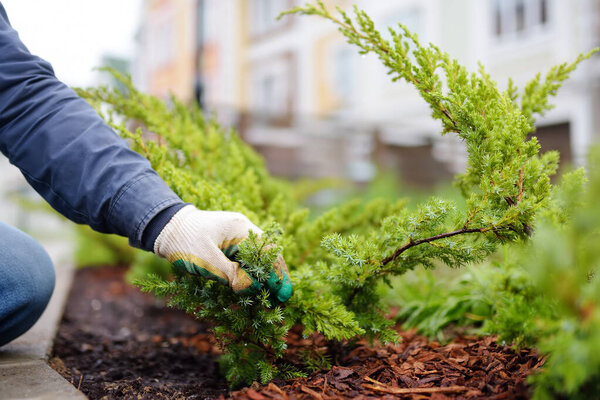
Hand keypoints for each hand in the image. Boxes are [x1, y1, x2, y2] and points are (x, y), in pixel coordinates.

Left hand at [153, 205, 291, 300]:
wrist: (163, 227)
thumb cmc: (183, 240)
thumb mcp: (206, 260)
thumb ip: (230, 274)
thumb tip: (251, 288)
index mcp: (241, 228)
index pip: (268, 251)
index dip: (277, 272)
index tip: (282, 292)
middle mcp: (243, 230)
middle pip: (267, 254)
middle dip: (275, 276)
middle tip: (282, 298)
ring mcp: (236, 236)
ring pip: (257, 258)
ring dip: (264, 276)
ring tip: (271, 297)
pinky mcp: (228, 244)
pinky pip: (246, 259)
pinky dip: (251, 273)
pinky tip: (254, 288)